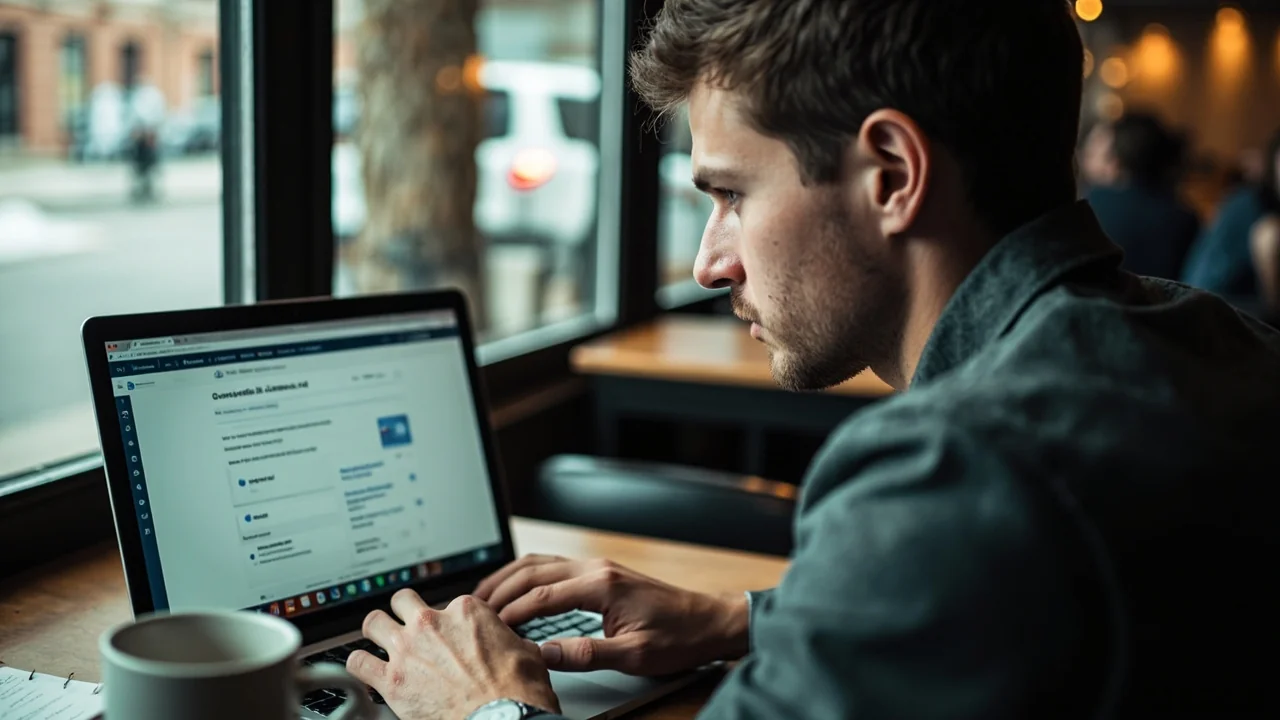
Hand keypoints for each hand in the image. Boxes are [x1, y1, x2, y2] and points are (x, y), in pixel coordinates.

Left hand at [347, 589, 559, 719]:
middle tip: (409, 627)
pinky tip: (365, 671)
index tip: (450, 635)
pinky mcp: (391, 681)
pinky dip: (358, 665)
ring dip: (376, 631)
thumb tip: (513, 645)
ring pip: (373, 622)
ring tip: (379, 642)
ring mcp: (408, 650)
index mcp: (466, 612)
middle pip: (403, 601)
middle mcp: (432, 624)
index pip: (448, 603)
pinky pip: (357, 663)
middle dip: (405, 613)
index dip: (449, 621)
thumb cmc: (517, 691)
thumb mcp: (526, 652)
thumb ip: (509, 641)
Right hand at [475, 555, 748, 674]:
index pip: (541, 596)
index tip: (488, 630)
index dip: (510, 613)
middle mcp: (596, 568)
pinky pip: (554, 567)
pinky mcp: (602, 572)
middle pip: (533, 571)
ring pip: (541, 563)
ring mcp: (599, 566)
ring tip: (484, 598)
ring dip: (510, 578)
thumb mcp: (634, 656)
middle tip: (472, 611)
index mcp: (602, 585)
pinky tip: (517, 589)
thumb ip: (587, 654)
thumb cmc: (679, 638)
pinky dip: (529, 576)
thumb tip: (545, 655)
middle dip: (499, 590)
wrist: (710, 622)